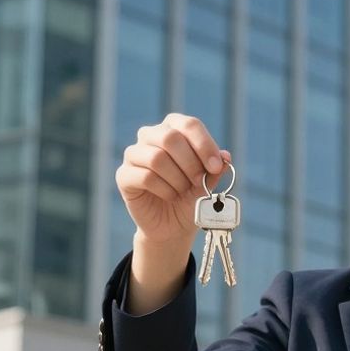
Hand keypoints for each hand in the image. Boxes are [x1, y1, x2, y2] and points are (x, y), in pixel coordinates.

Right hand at [116, 113, 231, 245]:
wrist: (172, 226)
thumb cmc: (190, 198)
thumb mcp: (208, 184)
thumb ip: (215, 169)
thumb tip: (225, 156)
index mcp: (173, 128)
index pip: (189, 124)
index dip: (204, 145)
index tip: (216, 167)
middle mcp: (150, 135)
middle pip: (170, 137)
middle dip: (190, 163)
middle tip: (199, 182)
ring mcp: (134, 154)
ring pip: (157, 158)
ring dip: (177, 179)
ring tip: (182, 190)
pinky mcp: (124, 175)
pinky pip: (145, 177)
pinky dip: (164, 190)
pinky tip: (170, 196)